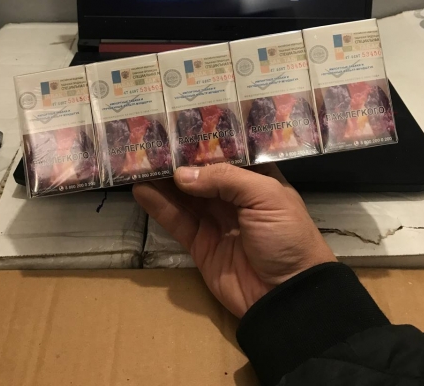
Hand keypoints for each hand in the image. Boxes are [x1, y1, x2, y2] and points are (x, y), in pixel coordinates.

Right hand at [133, 163, 335, 317]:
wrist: (287, 295)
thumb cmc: (287, 237)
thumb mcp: (266, 198)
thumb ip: (226, 179)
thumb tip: (182, 174)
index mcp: (258, 181)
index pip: (227, 156)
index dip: (205, 143)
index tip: (178, 127)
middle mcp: (235, 198)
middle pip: (202, 175)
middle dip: (179, 160)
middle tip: (149, 144)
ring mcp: (216, 222)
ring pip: (185, 196)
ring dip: (163, 181)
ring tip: (137, 162)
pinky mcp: (200, 245)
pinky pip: (177, 221)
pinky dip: (159, 206)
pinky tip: (140, 190)